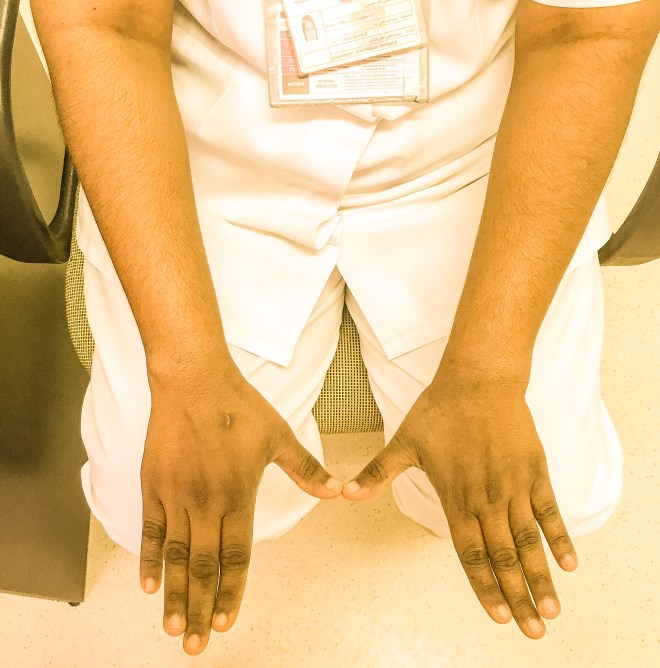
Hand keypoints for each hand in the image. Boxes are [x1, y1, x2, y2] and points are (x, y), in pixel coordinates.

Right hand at [139, 356, 342, 654]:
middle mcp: (205, 502)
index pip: (236, 556)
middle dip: (200, 609)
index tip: (226, 621)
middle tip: (195, 646)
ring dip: (175, 594)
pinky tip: (150, 585)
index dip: (231, 592)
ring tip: (173, 628)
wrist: (194, 380)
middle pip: (203, 567)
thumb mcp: (280, 437)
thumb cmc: (238, 406)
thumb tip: (337, 491)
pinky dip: (150, 559)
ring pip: (176, 556)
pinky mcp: (153, 484)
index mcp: (238, 494)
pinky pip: (151, 530)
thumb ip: (306, 470)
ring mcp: (176, 495)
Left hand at [342, 363, 577, 638]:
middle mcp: (487, 499)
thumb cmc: (439, 411)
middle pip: (504, 557)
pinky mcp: (534, 471)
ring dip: (541, 578)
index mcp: (455, 497)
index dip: (484, 587)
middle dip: (517, 597)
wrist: (478, 380)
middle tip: (532, 632)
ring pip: (528, 541)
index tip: (497, 617)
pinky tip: (569, 564)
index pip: (470, 553)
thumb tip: (343, 494)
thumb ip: (377, 474)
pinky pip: (549, 511)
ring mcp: (513, 486)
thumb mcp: (403, 443)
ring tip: (551, 611)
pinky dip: (559, 538)